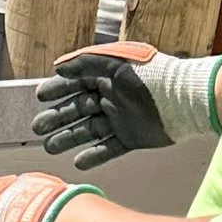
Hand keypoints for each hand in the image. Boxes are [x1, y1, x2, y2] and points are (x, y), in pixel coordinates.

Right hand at [35, 43, 221, 167]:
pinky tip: (78, 161)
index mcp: (108, 77)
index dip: (57, 90)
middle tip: (37, 128)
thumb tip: (58, 67)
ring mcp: (120, 119)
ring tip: (50, 147)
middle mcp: (112, 98)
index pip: (76, 83)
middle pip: (77, 109)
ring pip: (88, 131)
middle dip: (56, 118)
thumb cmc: (152, 74)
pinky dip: (93, 156)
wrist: (184, 99)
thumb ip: (85, 61)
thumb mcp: (115, 60)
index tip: (40, 97)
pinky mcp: (131, 138)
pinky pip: (108, 149)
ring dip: (68, 139)